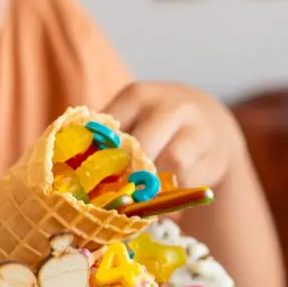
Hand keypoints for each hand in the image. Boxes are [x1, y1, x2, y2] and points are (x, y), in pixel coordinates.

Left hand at [105, 82, 247, 190]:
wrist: (211, 123)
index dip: (101, 157)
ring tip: (143, 190)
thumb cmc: (155, 125)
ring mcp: (197, 131)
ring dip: (154, 182)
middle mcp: (171, 107)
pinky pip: (188, 182)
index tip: (93, 176)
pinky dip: (174, 191)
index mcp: (138, 95)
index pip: (110, 130)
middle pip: (143, 146)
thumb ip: (104, 136)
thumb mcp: (131, 117)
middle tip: (118, 190)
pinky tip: (166, 190)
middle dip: (128, 172)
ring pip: (171, 163)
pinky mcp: (214, 158)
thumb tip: (73, 167)